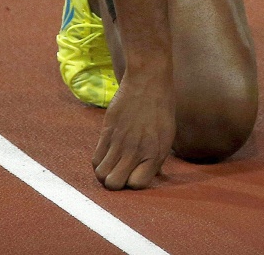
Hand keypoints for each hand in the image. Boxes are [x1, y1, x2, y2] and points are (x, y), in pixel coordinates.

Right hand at [92, 74, 175, 189]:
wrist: (148, 79)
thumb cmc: (162, 106)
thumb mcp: (167, 134)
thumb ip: (157, 157)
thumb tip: (151, 175)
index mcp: (155, 152)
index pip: (137, 185)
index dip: (135, 182)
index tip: (136, 173)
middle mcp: (136, 149)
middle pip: (114, 184)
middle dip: (117, 182)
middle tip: (121, 171)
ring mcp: (120, 140)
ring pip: (101, 174)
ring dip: (105, 173)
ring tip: (113, 164)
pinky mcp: (107, 131)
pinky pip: (96, 158)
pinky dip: (99, 161)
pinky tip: (107, 154)